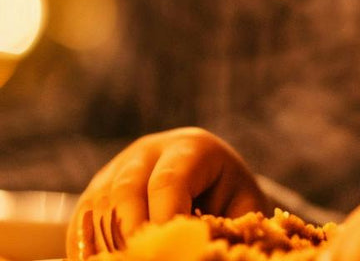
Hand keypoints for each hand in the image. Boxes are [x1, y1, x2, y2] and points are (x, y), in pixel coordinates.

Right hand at [66, 127, 266, 259]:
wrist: (210, 182)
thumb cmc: (229, 199)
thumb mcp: (241, 207)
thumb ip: (226, 229)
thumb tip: (200, 251)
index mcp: (191, 147)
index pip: (170, 180)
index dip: (165, 219)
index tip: (168, 249)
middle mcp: (150, 150)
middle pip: (127, 189)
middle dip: (128, 234)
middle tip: (139, 259)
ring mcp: (118, 167)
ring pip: (98, 203)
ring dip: (102, 245)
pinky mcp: (97, 190)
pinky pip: (81, 219)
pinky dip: (84, 248)